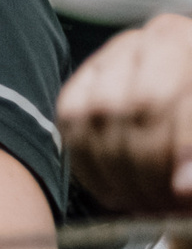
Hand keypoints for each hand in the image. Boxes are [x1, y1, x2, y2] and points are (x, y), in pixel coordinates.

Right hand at [58, 14, 191, 213]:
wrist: (187, 123)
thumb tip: (184, 185)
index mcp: (181, 41)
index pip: (158, 99)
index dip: (171, 149)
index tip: (183, 194)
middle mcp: (140, 43)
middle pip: (124, 110)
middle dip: (145, 169)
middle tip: (166, 206)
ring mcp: (104, 63)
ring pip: (88, 119)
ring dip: (116, 174)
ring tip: (147, 203)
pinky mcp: (78, 88)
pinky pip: (68, 127)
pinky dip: (89, 168)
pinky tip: (118, 192)